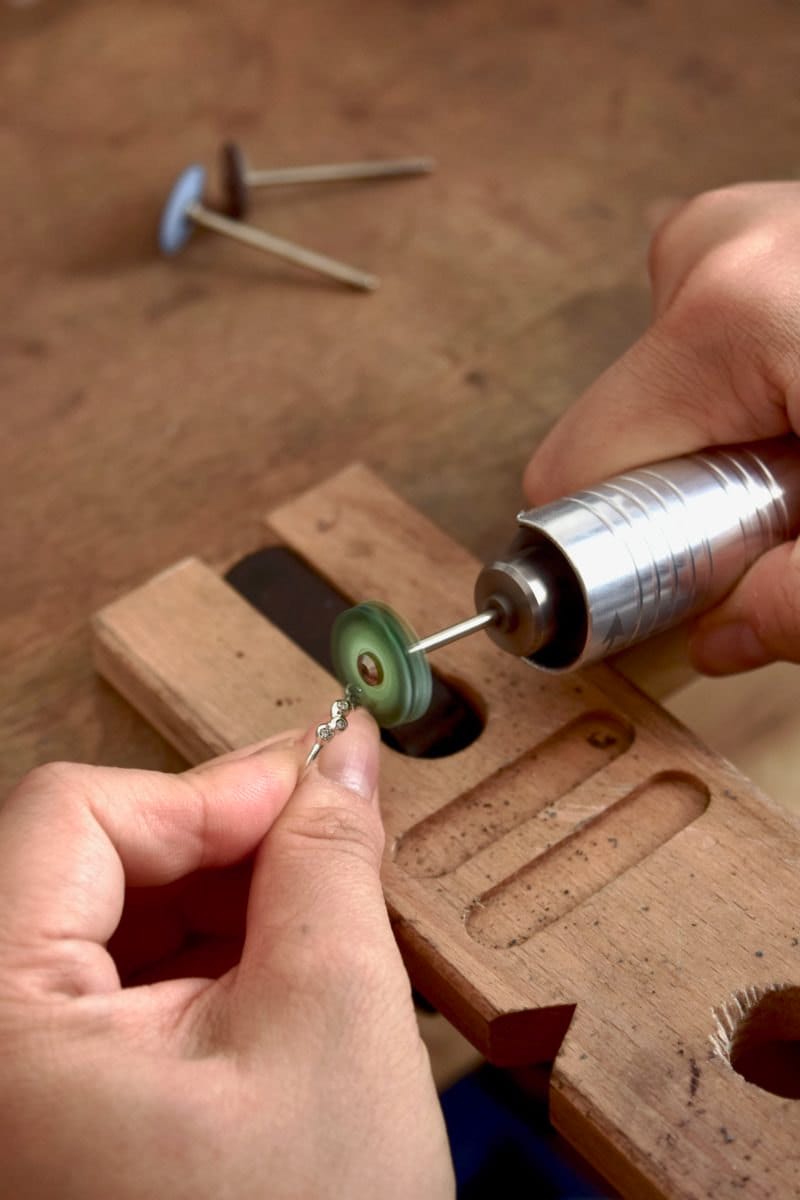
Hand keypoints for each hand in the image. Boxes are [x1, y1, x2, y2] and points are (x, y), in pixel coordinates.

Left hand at [0, 712, 453, 1199]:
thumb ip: (328, 861)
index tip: (315, 784)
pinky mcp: (44, 1115)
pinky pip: (106, 990)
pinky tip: (267, 984)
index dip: (210, 790)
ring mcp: (8, 1090)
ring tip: (310, 926)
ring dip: (212, 904)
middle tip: (324, 844)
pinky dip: (193, 966)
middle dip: (217, 846)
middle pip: (81, 865)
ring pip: (99, 923)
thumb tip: (344, 758)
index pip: (76, 816)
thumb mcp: (332, 1021)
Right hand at [523, 181, 799, 674]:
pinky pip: (703, 321)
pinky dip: (737, 379)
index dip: (601, 552)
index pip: (570, 471)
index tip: (644, 589)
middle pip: (616, 423)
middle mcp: (724, 248)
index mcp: (733, 318)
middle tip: (771, 508)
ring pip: (661, 373)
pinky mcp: (768, 225)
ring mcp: (748, 224)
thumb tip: (723, 635)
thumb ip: (799, 603)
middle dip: (677, 489)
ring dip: (714, 433)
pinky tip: (799, 399)